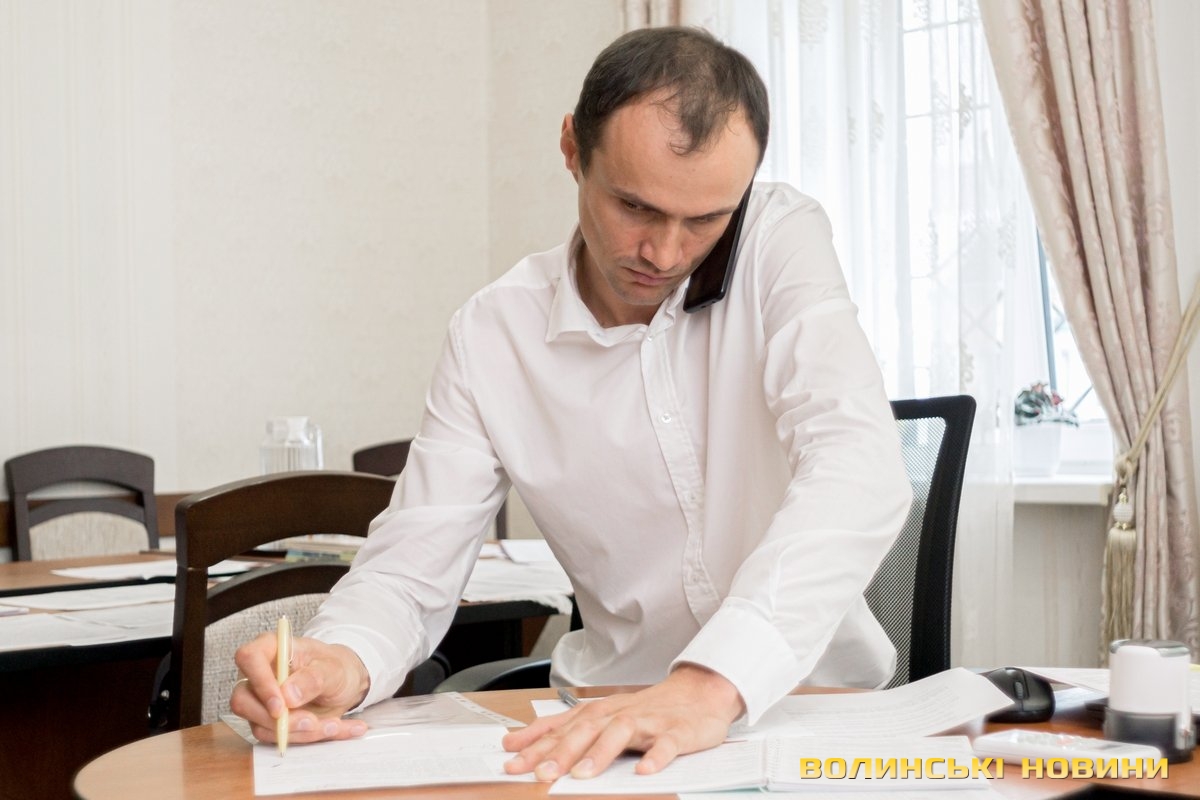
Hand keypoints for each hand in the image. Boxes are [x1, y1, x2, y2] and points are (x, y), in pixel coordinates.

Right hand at [231, 633, 370, 744]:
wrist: (345, 686)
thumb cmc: (335, 668)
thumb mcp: (333, 669)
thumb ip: (312, 678)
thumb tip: (288, 695)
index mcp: (271, 648)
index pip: (249, 658)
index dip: (260, 684)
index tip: (281, 706)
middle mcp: (258, 675)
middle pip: (242, 701)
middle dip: (276, 720)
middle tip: (311, 722)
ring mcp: (259, 701)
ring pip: (260, 726)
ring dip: (297, 732)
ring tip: (332, 724)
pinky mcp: (267, 722)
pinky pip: (276, 738)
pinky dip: (305, 738)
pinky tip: (330, 729)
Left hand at [501, 664, 744, 780]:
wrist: (699, 692)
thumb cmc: (647, 709)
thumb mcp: (605, 715)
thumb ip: (567, 729)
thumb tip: (520, 743)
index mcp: (601, 712)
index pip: (562, 726)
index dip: (535, 742)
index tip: (510, 758)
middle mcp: (620, 714)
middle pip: (586, 729)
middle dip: (561, 751)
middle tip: (540, 772)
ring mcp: (649, 722)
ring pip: (621, 733)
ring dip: (601, 753)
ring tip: (583, 774)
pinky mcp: (677, 732)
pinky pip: (666, 745)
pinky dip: (656, 757)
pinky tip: (645, 771)